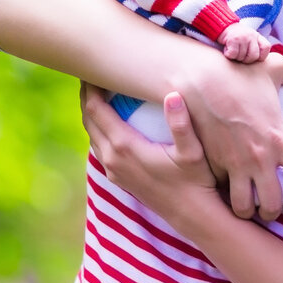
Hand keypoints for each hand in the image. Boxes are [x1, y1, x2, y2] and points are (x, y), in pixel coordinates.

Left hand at [80, 82, 217, 221]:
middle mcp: (112, 159)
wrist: (193, 216)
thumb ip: (181, 123)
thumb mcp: (192, 152)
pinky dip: (100, 129)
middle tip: (92, 72)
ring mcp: (113, 171)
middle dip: (86, 95)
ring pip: (92, 134)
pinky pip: (100, 147)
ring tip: (98, 90)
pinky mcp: (118, 178)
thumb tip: (172, 95)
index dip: (90, 86)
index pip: (96, 109)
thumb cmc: (196, 180)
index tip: (92, 66)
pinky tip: (112, 117)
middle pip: (88, 119)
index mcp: (124, 147)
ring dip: (91, 112)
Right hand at [176, 52, 282, 221]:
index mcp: (279, 140)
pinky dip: (225, 191)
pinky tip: (225, 186)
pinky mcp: (212, 163)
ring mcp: (233, 164)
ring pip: (243, 207)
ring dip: (248, 210)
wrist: (199, 78)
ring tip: (248, 204)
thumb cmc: (238, 73)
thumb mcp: (276, 68)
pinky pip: (221, 188)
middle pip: (272, 205)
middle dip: (274, 213)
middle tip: (272, 207)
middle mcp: (258, 158)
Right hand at [217, 23, 272, 62]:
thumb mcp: (249, 38)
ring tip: (233, 50)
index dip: (261, 56)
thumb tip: (258, 61)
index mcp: (257, 36)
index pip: (266, 48)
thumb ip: (255, 47)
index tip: (252, 57)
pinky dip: (228, 55)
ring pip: (242, 57)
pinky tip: (227, 49)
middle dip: (246, 60)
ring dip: (235, 57)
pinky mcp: (233, 39)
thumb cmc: (236, 36)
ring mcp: (243, 37)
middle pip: (254, 56)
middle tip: (240, 55)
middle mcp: (251, 35)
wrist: (223, 25)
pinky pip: (233, 54)